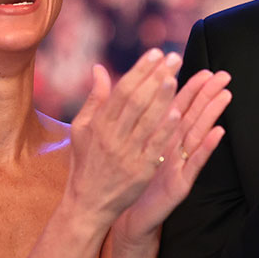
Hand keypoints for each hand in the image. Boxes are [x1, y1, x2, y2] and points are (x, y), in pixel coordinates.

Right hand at [65, 49, 185, 227]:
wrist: (88, 204)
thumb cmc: (86, 162)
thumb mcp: (82, 129)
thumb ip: (94, 98)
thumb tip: (98, 68)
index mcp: (99, 124)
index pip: (122, 90)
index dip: (140, 70)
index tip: (155, 53)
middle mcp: (112, 137)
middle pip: (136, 101)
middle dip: (155, 76)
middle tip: (173, 58)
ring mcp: (126, 154)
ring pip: (146, 121)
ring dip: (161, 98)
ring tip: (175, 76)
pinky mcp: (140, 172)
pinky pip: (154, 147)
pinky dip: (164, 130)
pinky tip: (176, 113)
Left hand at [114, 69, 231, 242]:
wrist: (124, 212)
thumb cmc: (129, 177)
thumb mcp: (132, 143)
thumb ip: (136, 117)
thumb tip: (136, 90)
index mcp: (161, 135)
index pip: (178, 106)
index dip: (191, 87)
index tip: (205, 69)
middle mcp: (174, 147)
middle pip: (193, 115)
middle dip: (208, 94)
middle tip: (224, 75)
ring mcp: (180, 164)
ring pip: (198, 134)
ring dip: (212, 115)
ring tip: (225, 95)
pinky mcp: (181, 183)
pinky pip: (195, 162)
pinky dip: (207, 147)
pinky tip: (218, 132)